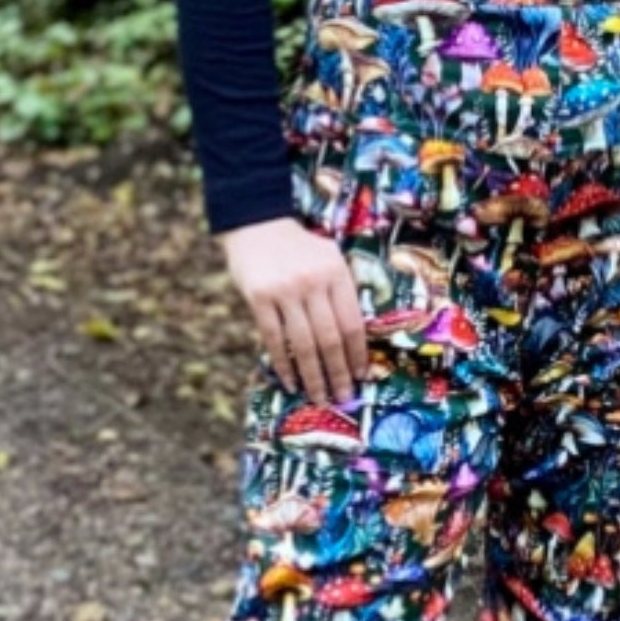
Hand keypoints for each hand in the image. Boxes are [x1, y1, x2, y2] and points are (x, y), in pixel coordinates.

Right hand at [220, 216, 368, 406]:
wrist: (257, 223)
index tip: (362, 376)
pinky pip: (274, 339)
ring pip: (303, 344)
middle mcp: (313, 283)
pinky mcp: (259, 298)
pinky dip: (284, 364)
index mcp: (336, 273)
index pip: (352, 323)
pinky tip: (291, 381)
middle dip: (338, 373)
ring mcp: (285, 291)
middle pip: (330, 339)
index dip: (358, 354)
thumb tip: (356, 339)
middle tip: (343, 396)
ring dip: (313, 376)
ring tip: (320, 397)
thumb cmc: (300, 247)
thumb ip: (343, 291)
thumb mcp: (330, 258)